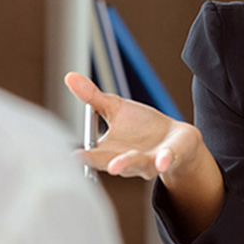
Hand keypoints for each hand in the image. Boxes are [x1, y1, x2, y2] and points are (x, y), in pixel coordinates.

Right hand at [64, 72, 198, 179]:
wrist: (174, 138)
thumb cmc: (142, 126)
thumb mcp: (116, 108)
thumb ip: (93, 97)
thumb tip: (70, 77)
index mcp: (110, 150)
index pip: (93, 155)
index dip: (82, 155)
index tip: (69, 154)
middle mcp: (127, 161)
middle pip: (110, 162)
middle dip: (99, 161)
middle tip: (83, 159)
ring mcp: (148, 161)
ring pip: (136, 163)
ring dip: (125, 164)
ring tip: (115, 166)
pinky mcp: (169, 158)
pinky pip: (166, 160)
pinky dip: (164, 160)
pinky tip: (161, 161)